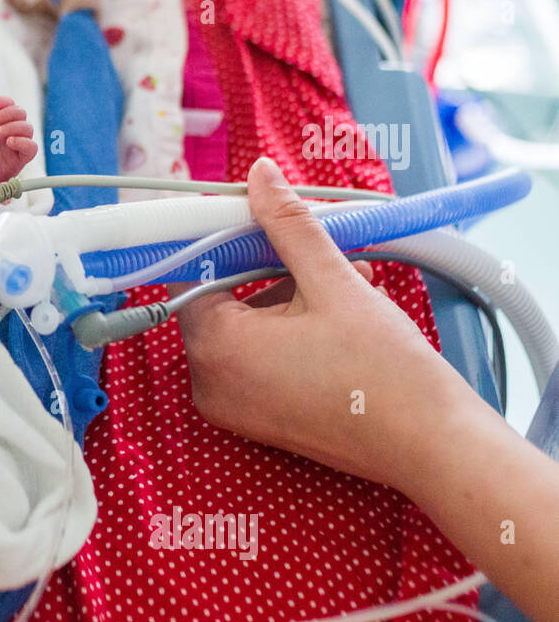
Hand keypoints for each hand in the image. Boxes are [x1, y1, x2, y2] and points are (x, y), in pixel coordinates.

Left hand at [0, 95, 37, 186]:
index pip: (8, 103)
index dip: (0, 102)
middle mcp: (11, 129)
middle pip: (20, 112)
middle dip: (4, 114)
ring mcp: (18, 143)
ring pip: (27, 127)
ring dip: (11, 127)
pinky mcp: (22, 157)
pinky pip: (32, 146)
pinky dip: (22, 142)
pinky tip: (9, 142)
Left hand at [172, 157, 483, 487]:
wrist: (429, 446)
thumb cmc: (384, 372)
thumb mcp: (333, 283)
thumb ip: (288, 225)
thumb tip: (258, 176)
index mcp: (214, 347)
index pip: (191, 272)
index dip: (223, 237)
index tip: (256, 214)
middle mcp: (208, 381)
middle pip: (218, 296)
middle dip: (267, 264)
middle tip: (317, 246)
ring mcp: (230, 404)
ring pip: (242, 324)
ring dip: (286, 293)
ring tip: (349, 279)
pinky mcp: (255, 417)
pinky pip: (256, 357)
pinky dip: (287, 329)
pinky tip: (339, 312)